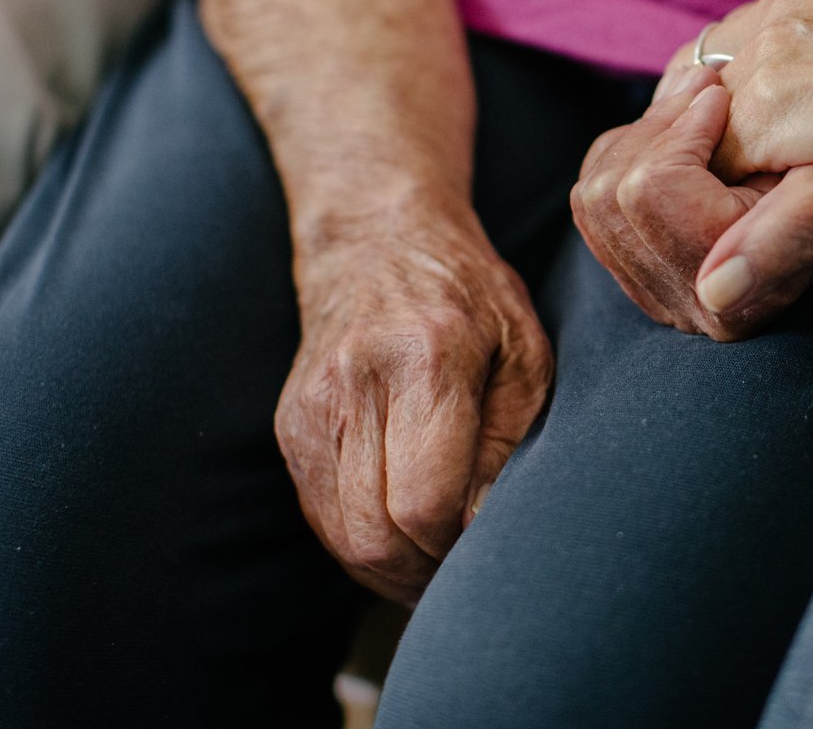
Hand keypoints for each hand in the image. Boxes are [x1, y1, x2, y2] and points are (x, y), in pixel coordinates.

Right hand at [277, 204, 550, 604]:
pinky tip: (405, 536)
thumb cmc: (467, 293)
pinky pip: (323, 518)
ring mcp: (309, 411)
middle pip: (376, 535)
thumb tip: (485, 524)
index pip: (425, 503)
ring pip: (342, 539)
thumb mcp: (523, 348)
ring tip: (440, 559)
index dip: (459, 544)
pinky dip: (365, 545)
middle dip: (427, 572)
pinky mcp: (289, 428)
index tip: (491, 540)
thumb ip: (510, 438)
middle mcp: (353, 389)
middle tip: (467, 566)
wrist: (374, 240)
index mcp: (423, 361)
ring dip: (394, 571)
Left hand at [574, 68, 812, 334]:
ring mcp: (659, 292)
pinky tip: (677, 139)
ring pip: (592, 197)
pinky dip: (625, 154)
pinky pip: (592, 202)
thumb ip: (786, 237)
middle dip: (653, 128)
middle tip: (705, 87)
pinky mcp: (641, 269)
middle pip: (608, 195)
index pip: (650, 193)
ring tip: (693, 107)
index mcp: (735, 301)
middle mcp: (689, 308)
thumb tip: (712, 293)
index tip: (722, 96)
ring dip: (637, 138)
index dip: (679, 130)